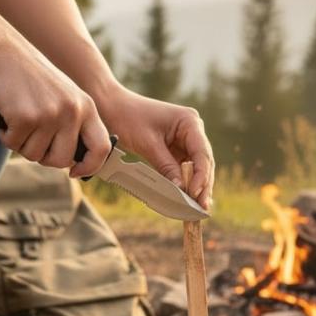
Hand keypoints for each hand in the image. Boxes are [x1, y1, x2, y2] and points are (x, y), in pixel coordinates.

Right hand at [0, 36, 109, 177]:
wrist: (4, 52)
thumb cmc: (31, 78)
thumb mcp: (64, 95)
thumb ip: (73, 122)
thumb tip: (73, 161)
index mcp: (86, 106)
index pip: (101, 147)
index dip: (90, 166)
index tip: (75, 172)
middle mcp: (72, 111)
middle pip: (62, 160)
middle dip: (44, 157)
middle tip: (32, 141)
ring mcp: (50, 115)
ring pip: (34, 155)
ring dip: (21, 144)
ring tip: (18, 120)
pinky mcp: (26, 118)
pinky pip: (13, 145)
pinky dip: (5, 136)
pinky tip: (6, 116)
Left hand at [98, 86, 214, 210]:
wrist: (111, 107)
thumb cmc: (128, 119)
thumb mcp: (147, 144)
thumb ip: (166, 166)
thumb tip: (181, 191)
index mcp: (190, 122)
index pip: (202, 153)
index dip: (201, 176)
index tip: (195, 194)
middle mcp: (192, 129)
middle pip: (203, 162)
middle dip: (203, 185)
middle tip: (202, 208)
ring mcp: (185, 139)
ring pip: (196, 167)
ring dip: (196, 186)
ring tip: (197, 209)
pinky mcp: (175, 148)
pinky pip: (183, 168)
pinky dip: (184, 182)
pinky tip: (185, 198)